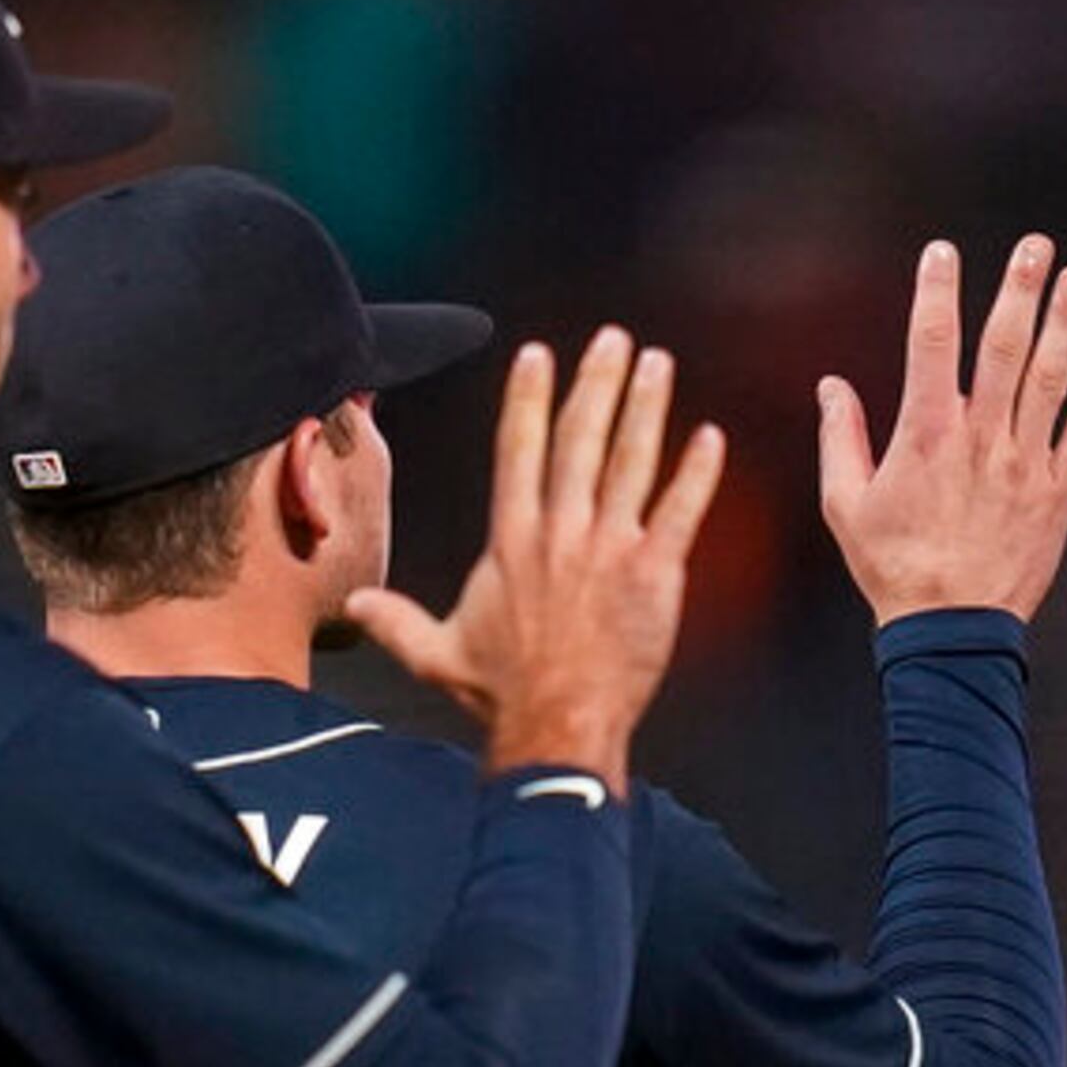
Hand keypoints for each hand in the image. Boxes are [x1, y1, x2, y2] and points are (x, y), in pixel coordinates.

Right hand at [347, 327, 726, 791]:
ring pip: (629, 462)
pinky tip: (710, 438)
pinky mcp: (654, 576)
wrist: (557, 726)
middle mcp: (559, 532)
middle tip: (613, 339)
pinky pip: (679, 513)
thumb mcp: (438, 654)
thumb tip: (355, 605)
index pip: (518, 449)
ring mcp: (609, 550)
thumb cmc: (504, 695)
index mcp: (512, 540)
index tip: (539, 355)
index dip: (529, 398)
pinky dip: (696, 474)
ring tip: (657, 364)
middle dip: (596, 383)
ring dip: (646, 408)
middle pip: (578, 440)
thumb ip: (397, 622)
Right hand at [818, 234, 1066, 625]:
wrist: (951, 630)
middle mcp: (981, 439)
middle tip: (1034, 245)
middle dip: (1018, 290)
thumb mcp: (846, 505)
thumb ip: (839, 439)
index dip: (936, 292)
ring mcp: (1025, 463)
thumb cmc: (894, 568)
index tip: (942, 252)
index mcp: (926, 435)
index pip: (930, 345)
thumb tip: (831, 387)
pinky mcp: (1058, 492)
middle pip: (1003, 348)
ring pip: (1049, 380)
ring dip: (1065, 324)